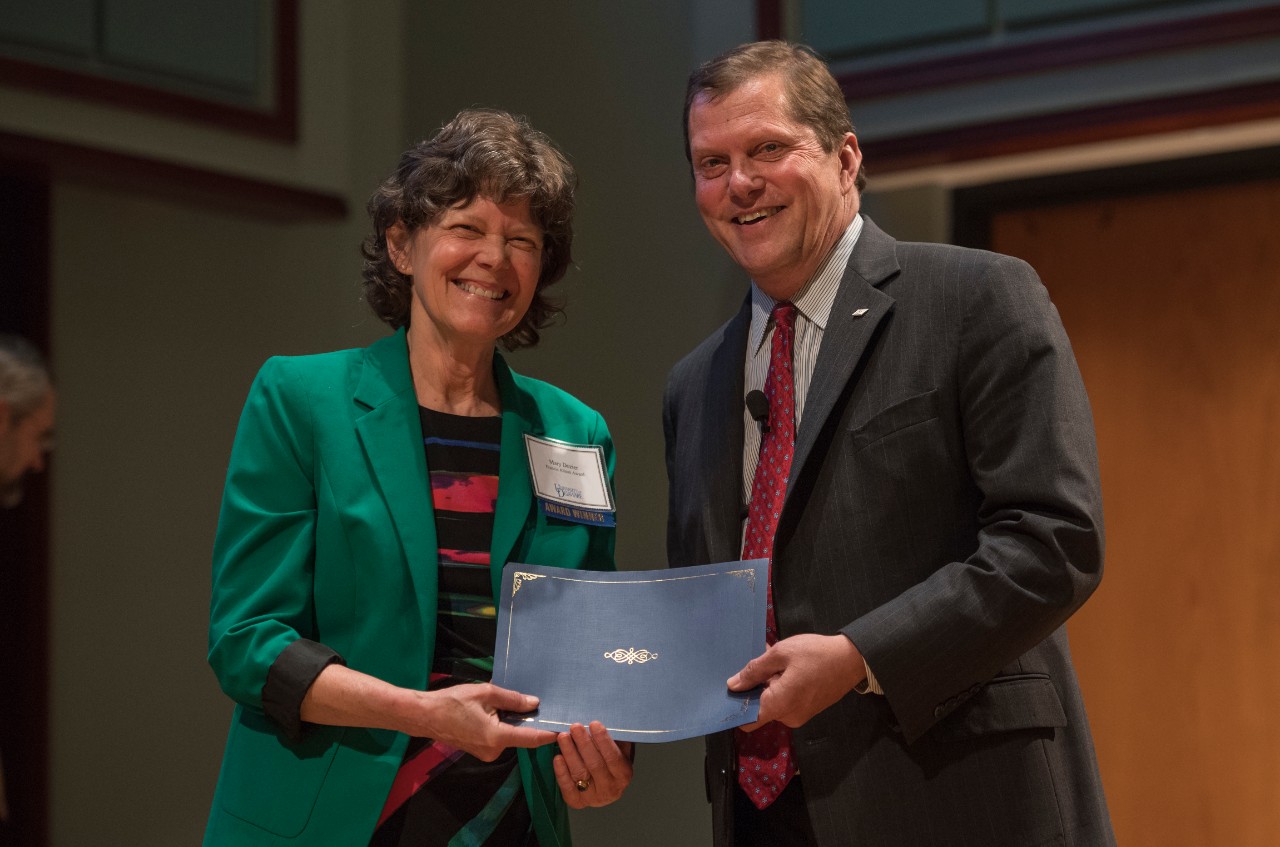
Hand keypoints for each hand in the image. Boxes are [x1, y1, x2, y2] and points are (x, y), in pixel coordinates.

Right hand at [408, 683, 557, 761]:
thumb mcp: (486, 693)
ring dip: (511, 720)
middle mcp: (494, 750)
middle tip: (533, 700)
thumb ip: (512, 699)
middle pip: (520, 734)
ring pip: (508, 734)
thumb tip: (535, 703)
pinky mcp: (479, 750)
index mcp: (497, 737)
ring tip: (503, 701)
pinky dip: (500, 724)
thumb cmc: (453, 702)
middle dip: (526, 719)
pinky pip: (498, 737)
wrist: (424, 715)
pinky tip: (492, 709)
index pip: (531, 738)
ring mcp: (486, 753)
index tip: (565, 729)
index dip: (549, 733)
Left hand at [552, 721, 633, 807]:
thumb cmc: (612, 762)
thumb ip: (617, 738)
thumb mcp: (621, 750)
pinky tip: (557, 757)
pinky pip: (567, 787)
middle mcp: (610, 788)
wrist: (606, 788)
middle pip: (594, 765)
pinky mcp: (577, 802)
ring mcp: (593, 798)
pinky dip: (561, 772)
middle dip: (584, 744)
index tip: (594, 724)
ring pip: (580, 774)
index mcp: (623, 774)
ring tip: (563, 736)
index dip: (603, 740)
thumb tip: (609, 718)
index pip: (613, 757)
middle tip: (575, 726)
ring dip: (570, 753)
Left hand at [728, 634, 865, 729]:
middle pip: (760, 708)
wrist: (852, 659)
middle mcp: (789, 716)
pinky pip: (786, 702)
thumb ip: (754, 670)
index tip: (730, 691)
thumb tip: (733, 684)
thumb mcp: (781, 653)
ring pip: (774, 703)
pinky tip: (787, 667)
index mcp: (780, 704)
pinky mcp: (808, 710)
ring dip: (769, 684)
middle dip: (755, 687)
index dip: (735, 708)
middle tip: (758, 662)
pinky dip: (781, 687)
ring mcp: (800, 715)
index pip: (748, 721)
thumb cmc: (816, 654)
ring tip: (776, 659)